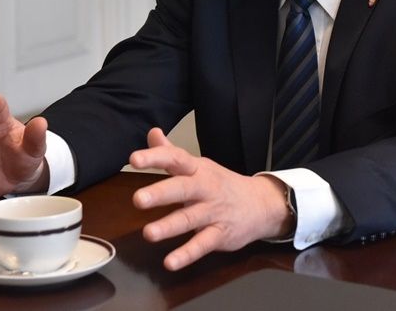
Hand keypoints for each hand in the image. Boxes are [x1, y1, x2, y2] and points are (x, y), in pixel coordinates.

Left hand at [129, 128, 293, 270]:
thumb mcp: (198, 166)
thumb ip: (172, 152)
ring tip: (148, 234)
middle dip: (161, 193)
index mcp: (197, 169)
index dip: (155, 158)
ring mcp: (214, 212)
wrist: (261, 205)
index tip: (133, 159)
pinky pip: (202, 245)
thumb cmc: (221, 184)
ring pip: (190, 219)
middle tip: (138, 199)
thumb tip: (152, 133)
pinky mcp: (220, 234)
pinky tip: (170, 262)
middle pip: (183, 188)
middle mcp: (205, 188)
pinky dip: (187, 254)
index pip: (176, 158)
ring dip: (169, 227)